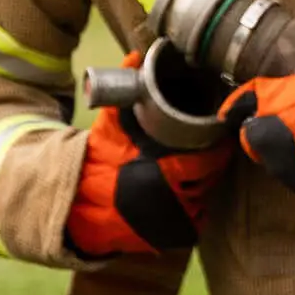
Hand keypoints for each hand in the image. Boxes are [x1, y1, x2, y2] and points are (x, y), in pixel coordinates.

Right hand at [65, 105, 230, 257]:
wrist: (75, 205)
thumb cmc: (97, 161)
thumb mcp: (110, 125)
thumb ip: (125, 92)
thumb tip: (137, 56)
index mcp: (164, 169)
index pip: (207, 161)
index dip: (217, 151)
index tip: (218, 141)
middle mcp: (172, 197)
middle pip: (208, 181)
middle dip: (210, 169)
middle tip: (207, 156)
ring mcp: (169, 219)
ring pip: (201, 202)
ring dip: (201, 190)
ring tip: (195, 177)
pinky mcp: (165, 238)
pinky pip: (192, 224)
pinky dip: (193, 213)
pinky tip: (186, 199)